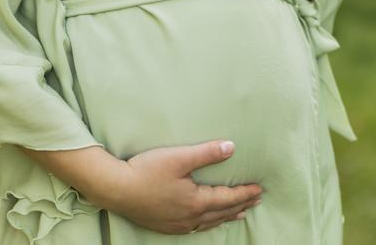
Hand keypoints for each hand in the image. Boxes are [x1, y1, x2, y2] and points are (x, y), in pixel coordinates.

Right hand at [107, 140, 263, 233]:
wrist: (115, 189)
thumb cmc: (146, 171)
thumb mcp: (179, 157)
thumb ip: (206, 153)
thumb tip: (231, 147)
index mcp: (196, 201)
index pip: (228, 198)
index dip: (246, 193)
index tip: (260, 190)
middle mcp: (190, 216)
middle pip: (222, 212)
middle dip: (241, 205)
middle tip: (256, 201)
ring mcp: (177, 224)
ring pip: (209, 222)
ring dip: (226, 216)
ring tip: (239, 214)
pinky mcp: (165, 226)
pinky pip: (194, 227)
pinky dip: (208, 223)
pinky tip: (205, 221)